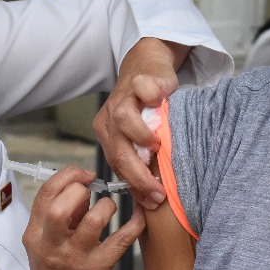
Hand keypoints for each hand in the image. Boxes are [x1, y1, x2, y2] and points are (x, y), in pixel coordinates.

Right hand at [24, 166, 145, 269]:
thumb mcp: (43, 242)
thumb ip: (60, 214)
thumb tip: (82, 187)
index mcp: (36, 233)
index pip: (45, 193)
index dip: (67, 176)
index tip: (83, 175)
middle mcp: (53, 244)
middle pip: (61, 205)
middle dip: (80, 189)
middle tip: (92, 191)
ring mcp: (77, 257)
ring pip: (95, 219)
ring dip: (107, 205)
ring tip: (109, 208)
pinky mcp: (99, 268)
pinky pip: (122, 239)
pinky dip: (135, 223)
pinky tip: (139, 215)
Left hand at [94, 39, 188, 209]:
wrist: (146, 67)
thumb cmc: (146, 108)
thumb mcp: (139, 137)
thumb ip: (142, 161)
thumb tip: (150, 201)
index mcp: (107, 134)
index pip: (117, 166)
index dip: (134, 187)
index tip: (152, 202)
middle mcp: (110, 118)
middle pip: (117, 150)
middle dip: (137, 175)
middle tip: (157, 191)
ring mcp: (124, 98)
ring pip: (123, 120)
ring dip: (139, 136)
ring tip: (157, 146)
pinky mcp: (140, 81)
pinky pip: (143, 90)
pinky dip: (151, 99)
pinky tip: (161, 106)